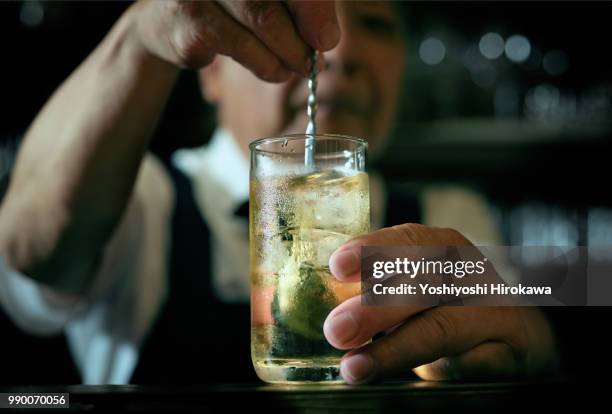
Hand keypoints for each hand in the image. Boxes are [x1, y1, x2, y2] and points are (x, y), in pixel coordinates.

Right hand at [131, 0, 338, 80]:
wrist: (166, 22)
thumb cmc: (230, 7)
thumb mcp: (267, 1)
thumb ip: (300, 9)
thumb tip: (326, 38)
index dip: (315, 7)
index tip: (327, 39)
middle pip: (276, 0)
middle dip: (304, 36)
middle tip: (315, 62)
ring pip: (265, 21)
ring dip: (289, 54)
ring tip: (298, 68)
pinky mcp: (191, 19)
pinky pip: (244, 47)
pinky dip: (267, 66)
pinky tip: (275, 72)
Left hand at [324, 223, 559, 382]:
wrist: (520, 336)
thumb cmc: (452, 306)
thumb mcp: (420, 286)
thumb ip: (383, 288)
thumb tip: (324, 304)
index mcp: (445, 249)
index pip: (409, 239)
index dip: (373, 249)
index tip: (337, 267)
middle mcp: (471, 274)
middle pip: (423, 284)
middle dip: (375, 308)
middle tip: (336, 330)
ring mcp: (495, 313)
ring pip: (444, 327)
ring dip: (396, 348)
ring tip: (355, 367)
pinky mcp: (513, 353)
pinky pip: (479, 361)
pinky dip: (448, 369)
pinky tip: (423, 378)